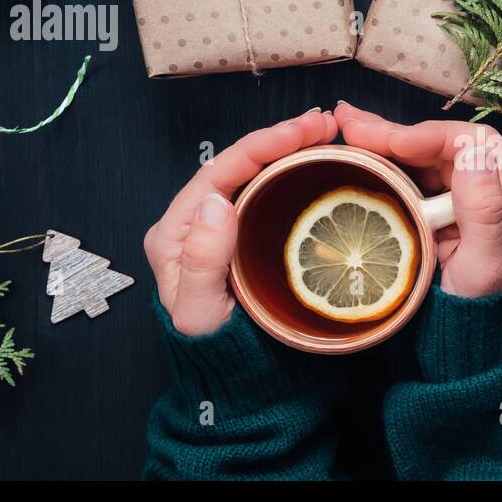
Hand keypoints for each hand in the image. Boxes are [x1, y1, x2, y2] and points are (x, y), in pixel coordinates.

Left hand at [144, 108, 337, 336]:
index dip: (262, 144)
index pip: (220, 172)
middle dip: (281, 138)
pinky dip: (293, 172)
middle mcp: (196, 223)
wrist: (235, 379)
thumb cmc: (216, 350)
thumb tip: (217, 202)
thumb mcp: (200, 313)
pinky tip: (317, 161)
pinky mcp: (247, 237)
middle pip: (238, 165)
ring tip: (326, 132)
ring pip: (254, 175)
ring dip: (290, 149)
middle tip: (325, 123)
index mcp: (176, 232)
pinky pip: (268, 195)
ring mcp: (223, 228)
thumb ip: (202, 261)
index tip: (302, 130)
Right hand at [334, 102, 501, 297]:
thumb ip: (483, 212)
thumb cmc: (479, 316)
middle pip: (446, 146)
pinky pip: (414, 178)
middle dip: (399, 133)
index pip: (476, 144)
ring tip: (347, 129)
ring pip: (427, 157)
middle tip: (351, 124)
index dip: (432, 136)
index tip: (394, 144)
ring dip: (387, 141)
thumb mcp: (485, 269)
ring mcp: (464, 204)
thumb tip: (472, 154)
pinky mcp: (441, 214)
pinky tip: (359, 152)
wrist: (467, 349)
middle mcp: (492, 195)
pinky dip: (387, 162)